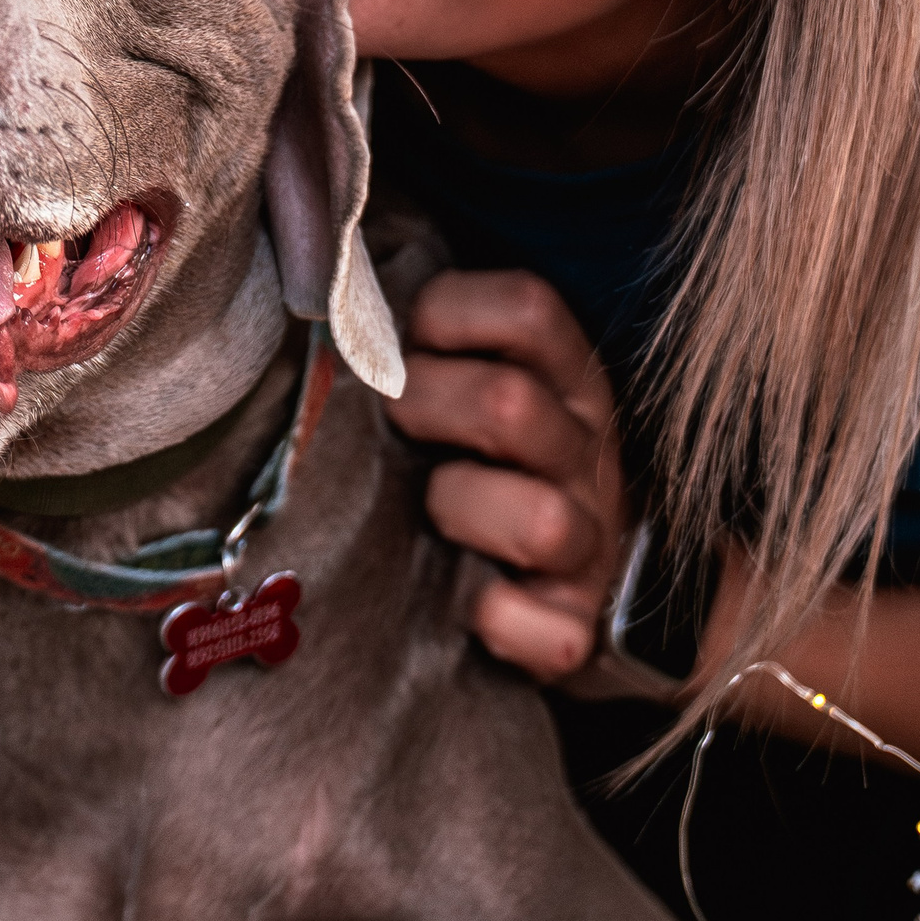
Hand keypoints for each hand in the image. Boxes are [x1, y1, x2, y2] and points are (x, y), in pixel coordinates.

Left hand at [387, 269, 628, 685]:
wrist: (565, 576)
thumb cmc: (486, 456)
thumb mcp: (481, 376)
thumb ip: (426, 336)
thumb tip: (329, 288)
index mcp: (566, 374)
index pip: (528, 308)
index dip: (448, 312)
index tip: (407, 338)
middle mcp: (588, 449)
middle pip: (510, 406)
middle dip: (426, 407)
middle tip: (394, 421)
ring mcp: (590, 539)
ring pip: (538, 520)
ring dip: (461, 509)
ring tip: (431, 510)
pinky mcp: (576, 624)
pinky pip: (549, 632)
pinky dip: (499, 621)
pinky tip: (466, 605)